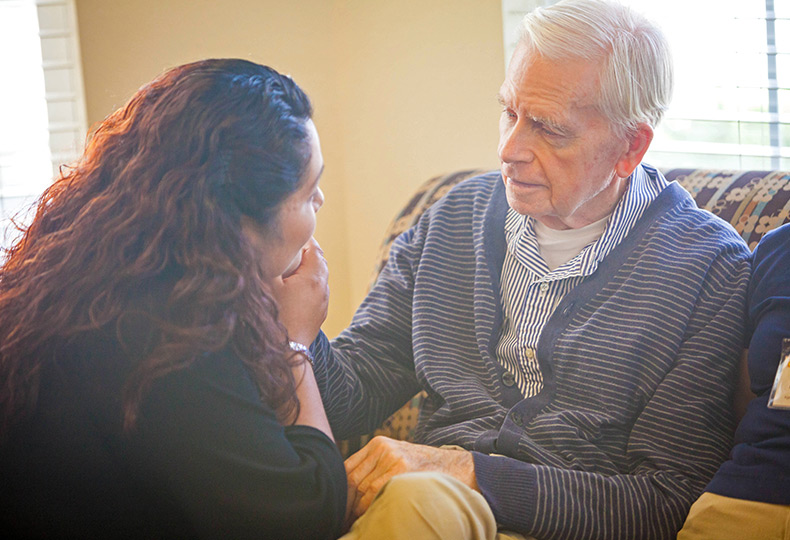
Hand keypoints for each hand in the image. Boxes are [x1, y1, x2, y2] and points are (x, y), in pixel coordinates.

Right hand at [269, 237, 328, 345]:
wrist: (287, 353)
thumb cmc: (276, 317)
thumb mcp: (267, 285)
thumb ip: (268, 262)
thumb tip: (263, 245)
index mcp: (313, 277)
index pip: (315, 249)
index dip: (304, 240)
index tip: (291, 235)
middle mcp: (323, 288)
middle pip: (319, 262)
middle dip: (306, 253)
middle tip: (289, 249)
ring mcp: (323, 302)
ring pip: (320, 277)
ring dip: (308, 270)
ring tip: (290, 268)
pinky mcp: (320, 314)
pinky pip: (317, 292)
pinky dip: (308, 285)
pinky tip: (293, 289)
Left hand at [344, 436, 477, 522]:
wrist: (457, 467)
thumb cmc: (424, 468)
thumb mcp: (397, 458)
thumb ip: (375, 468)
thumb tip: (348, 494)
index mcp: (378, 444)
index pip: (347, 468)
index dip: (341, 491)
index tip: (338, 507)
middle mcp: (383, 448)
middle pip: (352, 479)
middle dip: (347, 502)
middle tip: (344, 519)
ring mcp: (393, 458)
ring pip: (362, 489)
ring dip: (357, 508)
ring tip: (357, 520)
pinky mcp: (402, 470)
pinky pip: (376, 493)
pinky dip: (370, 507)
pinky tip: (373, 515)